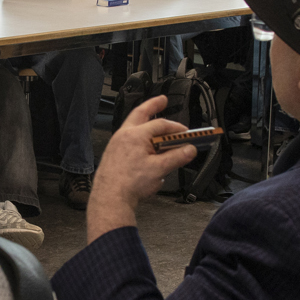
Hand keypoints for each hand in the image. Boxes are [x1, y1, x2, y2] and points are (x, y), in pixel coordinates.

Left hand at [86, 94, 197, 238]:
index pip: (161, 125)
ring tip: (155, 123)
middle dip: (152, 106)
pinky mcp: (113, 154)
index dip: (176, 128)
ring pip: (133, 127)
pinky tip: (145, 148)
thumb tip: (189, 150)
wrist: (110, 198)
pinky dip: (139, 138)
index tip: (186, 133)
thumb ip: (177, 157)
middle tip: (162, 101)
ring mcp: (116, 144)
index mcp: (135, 135)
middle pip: (140, 114)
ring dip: (145, 123)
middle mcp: (123, 135)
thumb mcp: (160, 169)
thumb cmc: (129, 184)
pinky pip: (128, 140)